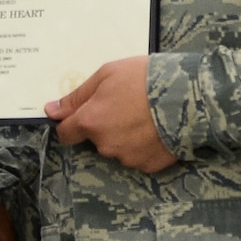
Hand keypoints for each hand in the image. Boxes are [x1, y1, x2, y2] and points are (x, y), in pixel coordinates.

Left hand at [48, 56, 175, 172]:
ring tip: (147, 116)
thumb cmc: (145, 78)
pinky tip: (157, 129)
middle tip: (127, 105)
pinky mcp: (150, 166)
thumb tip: (51, 111)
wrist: (189, 96)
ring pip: (119, 148)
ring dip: (126, 136)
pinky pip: (140, 156)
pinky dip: (145, 146)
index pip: (66, 133)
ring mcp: (128, 158)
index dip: (72, 124)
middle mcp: (106, 145)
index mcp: (91, 122)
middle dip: (106, 125)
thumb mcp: (107, 75)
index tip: (83, 115)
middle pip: (96, 139)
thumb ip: (77, 96)